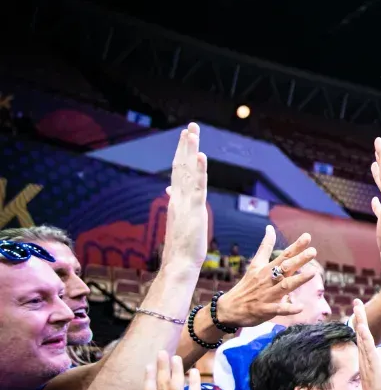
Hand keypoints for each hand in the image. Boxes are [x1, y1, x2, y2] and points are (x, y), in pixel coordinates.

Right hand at [160, 124, 208, 270]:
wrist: (179, 263)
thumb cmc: (183, 244)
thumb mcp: (180, 218)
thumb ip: (176, 202)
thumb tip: (170, 189)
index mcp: (177, 199)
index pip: (179, 171)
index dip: (182, 153)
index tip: (185, 137)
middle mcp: (179, 197)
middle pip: (181, 165)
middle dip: (186, 145)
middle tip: (190, 126)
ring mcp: (186, 202)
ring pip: (188, 171)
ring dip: (190, 150)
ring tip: (192, 132)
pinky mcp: (194, 209)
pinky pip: (197, 186)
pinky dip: (199, 170)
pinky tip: (201, 155)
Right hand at [215, 227, 317, 326]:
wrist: (229, 308)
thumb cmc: (247, 285)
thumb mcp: (255, 264)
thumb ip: (265, 247)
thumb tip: (270, 228)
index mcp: (266, 269)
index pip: (283, 255)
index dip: (296, 246)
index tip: (307, 236)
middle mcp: (268, 280)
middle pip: (285, 268)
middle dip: (299, 260)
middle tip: (313, 251)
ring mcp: (267, 295)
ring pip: (284, 286)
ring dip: (298, 280)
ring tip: (313, 273)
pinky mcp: (266, 309)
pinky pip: (279, 309)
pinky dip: (289, 308)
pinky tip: (301, 307)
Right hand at [352, 299, 380, 389]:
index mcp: (368, 359)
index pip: (364, 337)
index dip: (362, 323)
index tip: (360, 311)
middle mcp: (365, 358)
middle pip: (361, 333)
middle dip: (359, 316)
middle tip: (356, 301)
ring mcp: (367, 361)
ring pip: (362, 337)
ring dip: (360, 321)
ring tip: (358, 306)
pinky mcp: (372, 366)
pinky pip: (367, 348)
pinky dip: (364, 337)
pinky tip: (362, 327)